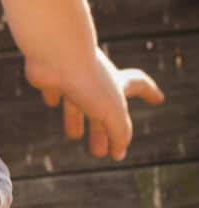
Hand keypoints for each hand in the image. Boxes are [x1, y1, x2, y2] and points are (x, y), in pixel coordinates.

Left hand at [23, 45, 165, 161]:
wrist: (55, 54)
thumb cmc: (87, 81)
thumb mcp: (112, 113)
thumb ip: (120, 134)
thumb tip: (118, 153)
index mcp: (116, 83)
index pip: (139, 86)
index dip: (149, 93)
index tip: (158, 98)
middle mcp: (95, 79)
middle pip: (101, 109)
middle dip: (102, 130)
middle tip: (98, 152)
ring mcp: (71, 77)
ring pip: (76, 101)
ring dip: (75, 119)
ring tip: (73, 136)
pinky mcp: (49, 76)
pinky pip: (53, 87)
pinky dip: (53, 96)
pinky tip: (52, 101)